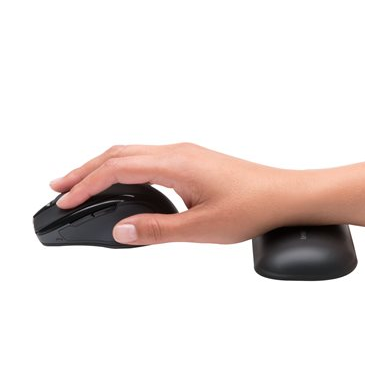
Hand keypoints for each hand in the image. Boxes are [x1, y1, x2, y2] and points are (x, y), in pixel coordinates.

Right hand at [50, 143, 302, 244]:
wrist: (288, 195)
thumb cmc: (255, 207)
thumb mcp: (202, 228)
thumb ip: (157, 230)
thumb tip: (120, 230)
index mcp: (176, 163)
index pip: (117, 169)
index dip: (87, 185)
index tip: (65, 201)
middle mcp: (178, 151)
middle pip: (119, 153)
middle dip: (86, 170)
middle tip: (59, 186)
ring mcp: (188, 154)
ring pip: (134, 153)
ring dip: (105, 167)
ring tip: (83, 184)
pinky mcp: (195, 161)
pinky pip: (150, 158)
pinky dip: (126, 169)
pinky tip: (125, 184)